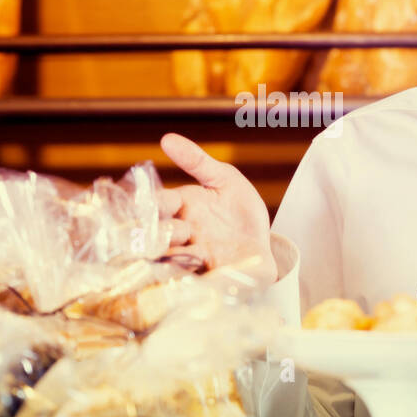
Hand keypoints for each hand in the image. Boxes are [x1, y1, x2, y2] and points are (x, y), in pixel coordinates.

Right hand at [158, 133, 276, 286]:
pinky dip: (181, 275)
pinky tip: (188, 272)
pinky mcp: (199, 277)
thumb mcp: (225, 179)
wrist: (262, 247)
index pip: (157, 203)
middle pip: (154, 232)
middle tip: (173, 230)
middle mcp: (177, 233)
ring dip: (168, 254)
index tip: (164, 203)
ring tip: (180, 255)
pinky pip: (183, 278)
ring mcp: (186, 257)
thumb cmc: (240, 211)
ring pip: (164, 256)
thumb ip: (197, 162)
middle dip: (157, 231)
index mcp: (178, 207)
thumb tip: (167, 138)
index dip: (155, 203)